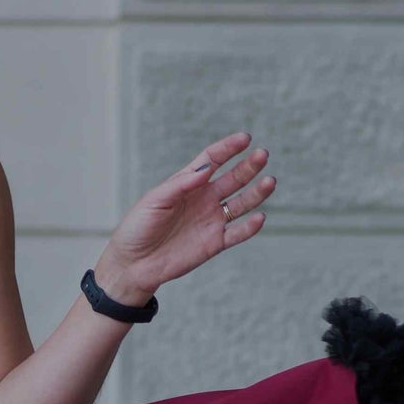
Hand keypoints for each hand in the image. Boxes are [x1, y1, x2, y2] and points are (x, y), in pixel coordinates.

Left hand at [100, 131, 275, 299]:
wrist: (133, 264)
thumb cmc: (138, 228)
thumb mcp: (155, 201)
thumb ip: (180, 185)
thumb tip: (206, 169)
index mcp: (188, 184)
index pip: (213, 160)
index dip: (228, 148)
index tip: (244, 139)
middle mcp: (204, 199)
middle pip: (233, 178)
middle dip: (249, 166)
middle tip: (263, 155)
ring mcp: (211, 220)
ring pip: (241, 203)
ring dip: (257, 193)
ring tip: (270, 181)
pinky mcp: (214, 243)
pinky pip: (237, 233)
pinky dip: (249, 227)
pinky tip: (259, 217)